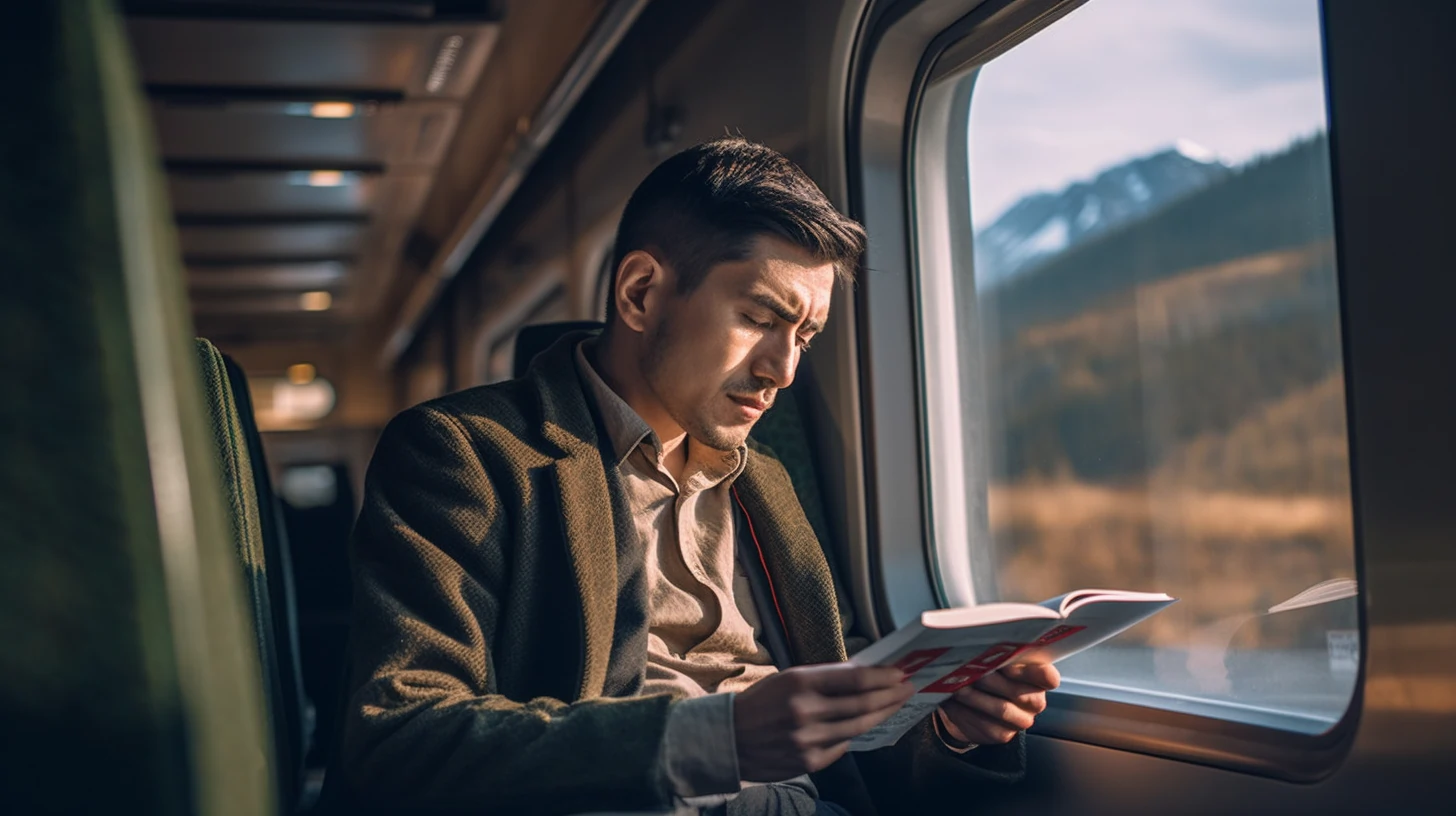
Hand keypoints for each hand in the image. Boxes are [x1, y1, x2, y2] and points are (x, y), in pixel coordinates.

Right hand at [734, 663, 914, 781]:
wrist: (730, 739)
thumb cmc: (761, 703)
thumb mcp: (788, 679)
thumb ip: (824, 678)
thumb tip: (864, 674)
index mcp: (799, 684)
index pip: (853, 679)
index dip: (882, 676)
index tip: (900, 672)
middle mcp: (805, 712)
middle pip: (862, 704)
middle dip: (890, 695)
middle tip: (908, 688)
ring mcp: (808, 740)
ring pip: (858, 727)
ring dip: (882, 714)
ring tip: (895, 704)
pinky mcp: (809, 762)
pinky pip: (842, 746)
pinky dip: (854, 733)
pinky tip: (865, 724)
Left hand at [938, 663, 1059, 745]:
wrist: (967, 705)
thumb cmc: (985, 674)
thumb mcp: (995, 660)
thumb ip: (1000, 654)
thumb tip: (988, 647)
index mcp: (1039, 679)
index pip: (1048, 677)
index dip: (1029, 672)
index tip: (1007, 666)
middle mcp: (1035, 701)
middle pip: (1018, 692)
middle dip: (991, 680)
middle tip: (972, 670)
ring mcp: (1021, 720)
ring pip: (1002, 709)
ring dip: (977, 696)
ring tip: (960, 685)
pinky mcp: (1003, 734)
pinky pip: (987, 724)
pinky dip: (969, 711)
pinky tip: (958, 700)